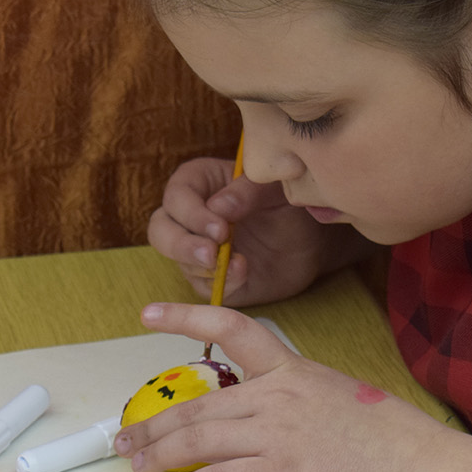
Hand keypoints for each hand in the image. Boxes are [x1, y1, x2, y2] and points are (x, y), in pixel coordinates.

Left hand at [113, 303, 449, 471]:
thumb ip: (293, 402)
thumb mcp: (338, 397)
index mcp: (292, 371)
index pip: (232, 328)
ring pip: (197, 441)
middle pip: (198, 406)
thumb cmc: (389, 438)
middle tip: (126, 436)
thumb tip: (259, 422)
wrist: (417, 469)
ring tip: (139, 464)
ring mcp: (276, 436)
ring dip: (160, 454)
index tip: (148, 314)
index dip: (184, 317)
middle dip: (154, 424)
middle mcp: (277, 397)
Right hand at [147, 157, 373, 306]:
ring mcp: (196, 251)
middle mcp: (189, 218)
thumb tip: (218, 206)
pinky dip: (222, 283)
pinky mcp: (210, 280)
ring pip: (178, 262)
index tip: (221, 228)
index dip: (192, 214)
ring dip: (202, 267)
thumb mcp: (274, 189)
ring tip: (238, 264)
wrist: (310, 242)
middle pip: (161, 231)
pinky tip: (244, 273)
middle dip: (182, 245)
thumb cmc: (287, 204)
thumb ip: (247, 191)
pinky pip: (203, 287)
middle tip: (211, 254)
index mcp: (198, 184)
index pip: (176, 197)